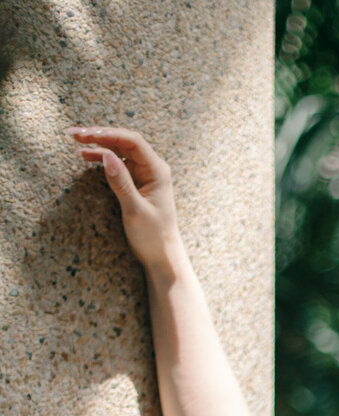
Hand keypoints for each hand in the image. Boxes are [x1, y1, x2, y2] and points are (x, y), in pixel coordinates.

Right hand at [67, 126, 180, 272]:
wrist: (162, 256)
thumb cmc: (153, 237)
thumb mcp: (135, 211)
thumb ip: (121, 183)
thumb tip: (107, 156)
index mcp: (157, 171)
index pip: (132, 141)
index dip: (107, 134)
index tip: (86, 134)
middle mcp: (152, 168)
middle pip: (124, 141)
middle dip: (99, 135)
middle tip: (74, 134)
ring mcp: (144, 174)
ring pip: (119, 150)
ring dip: (98, 144)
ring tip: (75, 140)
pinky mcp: (136, 182)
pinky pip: (118, 163)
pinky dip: (102, 157)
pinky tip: (85, 155)